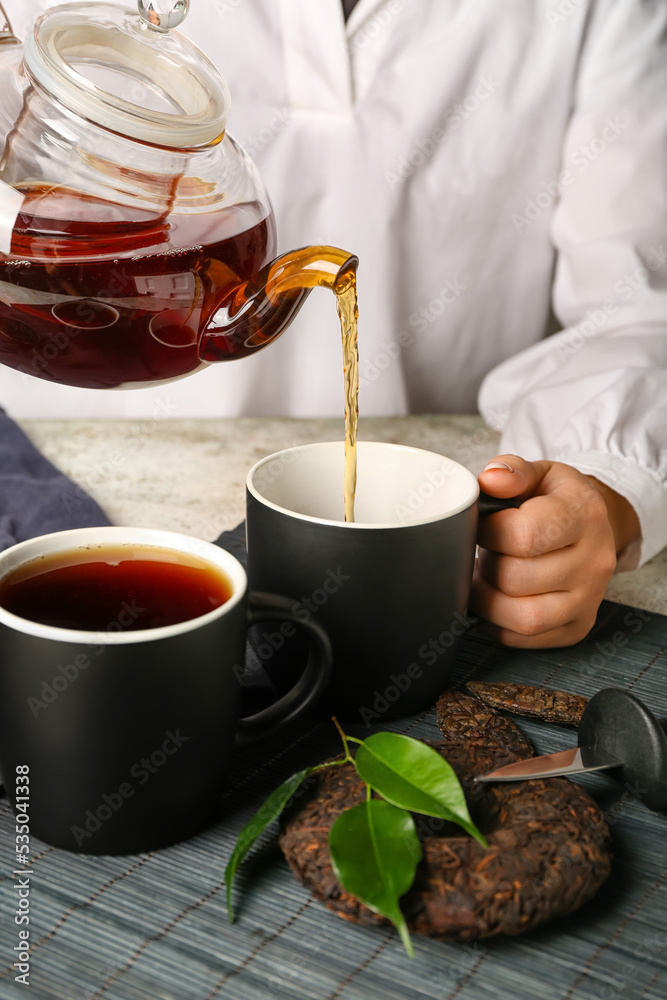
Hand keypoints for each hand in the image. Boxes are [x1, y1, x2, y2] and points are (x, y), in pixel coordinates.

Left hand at [470, 455, 639, 647]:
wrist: (592, 527)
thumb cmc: (557, 501)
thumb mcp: (540, 473)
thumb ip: (512, 471)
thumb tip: (491, 479)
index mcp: (584, 515)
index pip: (524, 535)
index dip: (489, 531)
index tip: (484, 525)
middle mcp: (594, 561)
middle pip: (516, 579)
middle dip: (487, 565)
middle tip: (486, 551)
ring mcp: (588, 600)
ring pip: (523, 618)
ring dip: (488, 600)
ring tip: (487, 577)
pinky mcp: (577, 627)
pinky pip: (524, 639)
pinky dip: (497, 623)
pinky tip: (497, 598)